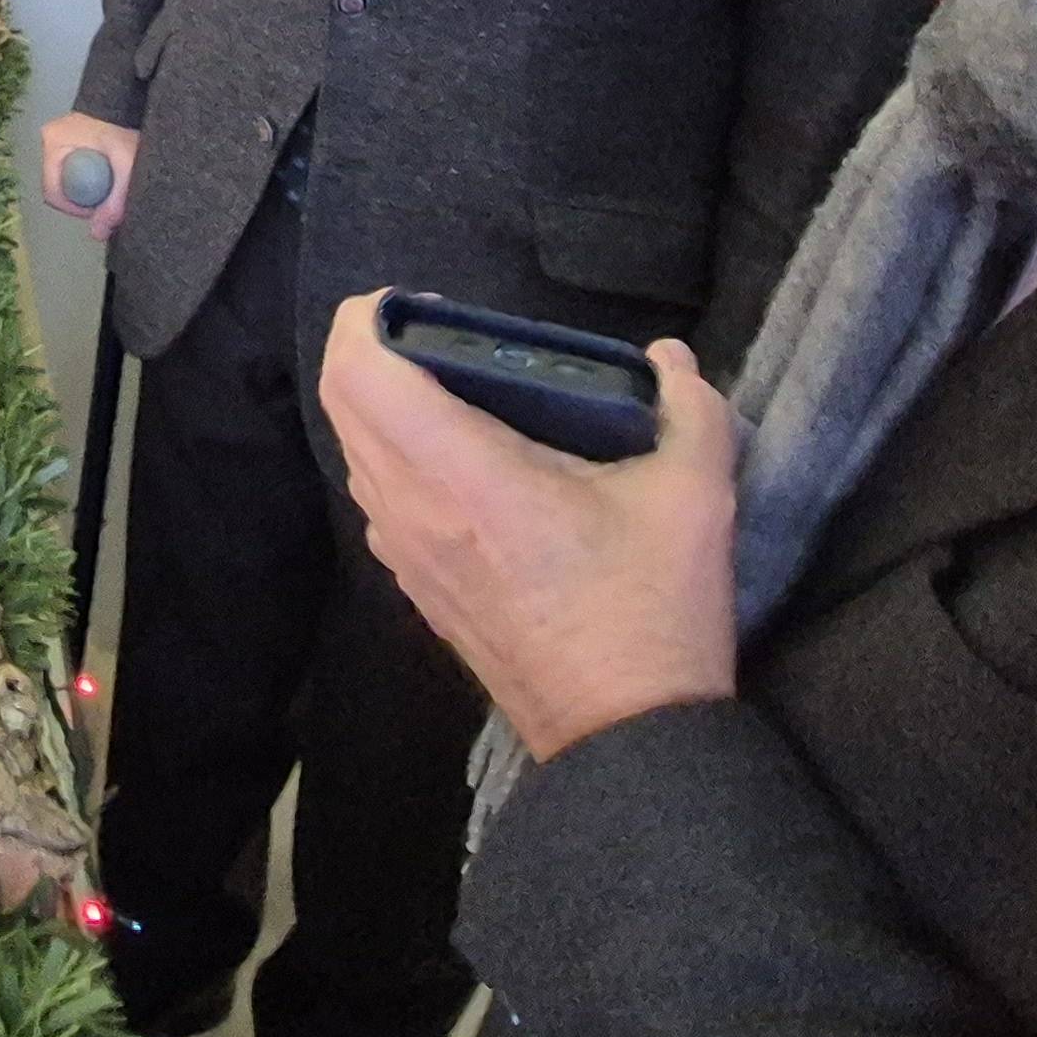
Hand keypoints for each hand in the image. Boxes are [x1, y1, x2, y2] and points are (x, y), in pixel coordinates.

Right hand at [38, 114, 139, 237]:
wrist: (133, 99)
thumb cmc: (127, 125)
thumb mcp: (126, 164)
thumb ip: (116, 200)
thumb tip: (97, 234)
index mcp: (53, 141)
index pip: (52, 191)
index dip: (75, 209)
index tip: (99, 210)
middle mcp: (49, 138)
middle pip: (58, 186)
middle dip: (82, 201)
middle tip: (108, 201)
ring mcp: (57, 138)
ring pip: (65, 179)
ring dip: (85, 191)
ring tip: (111, 189)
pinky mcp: (67, 139)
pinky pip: (70, 168)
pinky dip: (87, 179)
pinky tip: (107, 178)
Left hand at [314, 291, 740, 763]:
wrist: (627, 735)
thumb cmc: (654, 612)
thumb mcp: (695, 497)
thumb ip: (688, 408)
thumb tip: (669, 356)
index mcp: (463, 475)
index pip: (361, 372)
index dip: (368, 317)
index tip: (419, 301)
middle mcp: (412, 510)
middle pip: (341, 401)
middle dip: (370, 348)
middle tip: (439, 333)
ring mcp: (405, 554)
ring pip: (353, 452)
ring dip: (378, 405)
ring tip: (450, 388)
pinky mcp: (414, 587)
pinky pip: (375, 497)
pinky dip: (392, 456)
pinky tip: (460, 457)